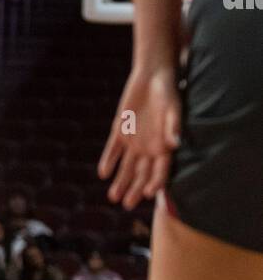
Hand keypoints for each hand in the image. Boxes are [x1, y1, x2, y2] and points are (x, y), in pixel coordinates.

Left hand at [99, 65, 180, 209]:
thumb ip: (172, 125)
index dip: (155, 182)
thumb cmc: (168, 92)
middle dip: (134, 189)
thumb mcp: (172, 108)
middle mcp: (149, 148)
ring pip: (126, 167)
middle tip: (127, 204)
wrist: (152, 76)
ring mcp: (134, 142)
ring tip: (113, 196)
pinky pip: (113, 149)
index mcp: (165, 147)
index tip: (149, 193)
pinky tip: (103, 173)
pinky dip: (108, 160)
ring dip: (120, 181)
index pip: (160, 170)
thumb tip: (175, 143)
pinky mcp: (120, 132)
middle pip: (141, 174)